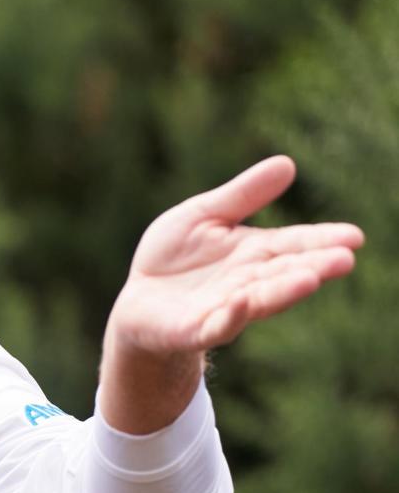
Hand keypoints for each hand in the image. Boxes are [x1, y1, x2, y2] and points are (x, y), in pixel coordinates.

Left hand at [107, 155, 363, 356]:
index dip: (322, 241)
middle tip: (345, 259)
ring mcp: (223, 308)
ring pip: (258, 300)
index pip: (293, 245)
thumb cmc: (173, 257)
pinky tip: (242, 302)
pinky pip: (216, 324)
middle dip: (314, 267)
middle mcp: (246, 282)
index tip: (354, 236)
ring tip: (310, 279)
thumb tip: (288, 163)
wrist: (137, 302)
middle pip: (284, 273)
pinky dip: (230, 315)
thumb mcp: (205, 215)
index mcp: (253, 253)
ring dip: (283, 291)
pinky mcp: (194, 329)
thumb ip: (243, 196)